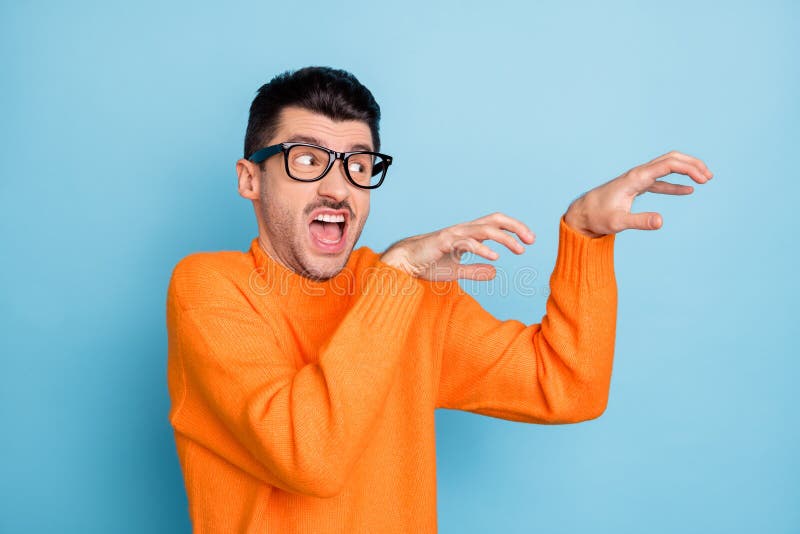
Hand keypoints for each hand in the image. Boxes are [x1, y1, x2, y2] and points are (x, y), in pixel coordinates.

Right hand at [379, 212, 535, 280]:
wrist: (404, 264)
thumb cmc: (428, 265)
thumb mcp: (457, 271)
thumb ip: (475, 271)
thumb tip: (495, 272)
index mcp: (468, 234)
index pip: (495, 224)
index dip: (514, 229)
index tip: (530, 241)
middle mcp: (463, 230)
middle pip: (495, 220)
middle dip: (515, 227)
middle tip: (532, 240)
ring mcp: (454, 234)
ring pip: (485, 229)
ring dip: (505, 238)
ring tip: (520, 250)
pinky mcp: (444, 242)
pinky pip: (467, 242)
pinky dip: (483, 248)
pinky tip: (495, 257)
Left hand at [564, 150, 712, 237]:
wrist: (581, 215)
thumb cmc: (596, 217)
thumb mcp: (618, 223)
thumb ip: (639, 222)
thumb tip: (661, 222)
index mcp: (636, 178)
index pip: (668, 164)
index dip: (688, 168)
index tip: (704, 179)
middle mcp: (638, 174)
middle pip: (670, 159)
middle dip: (691, 164)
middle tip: (709, 176)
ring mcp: (637, 180)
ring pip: (666, 168)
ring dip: (686, 171)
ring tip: (705, 179)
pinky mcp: (636, 188)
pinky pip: (660, 182)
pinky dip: (675, 184)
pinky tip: (688, 190)